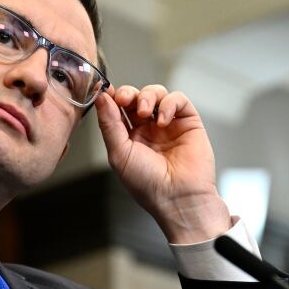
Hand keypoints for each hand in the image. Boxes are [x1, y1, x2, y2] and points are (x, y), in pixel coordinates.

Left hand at [95, 85, 230, 243]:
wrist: (177, 198)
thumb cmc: (147, 184)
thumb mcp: (119, 154)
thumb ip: (109, 124)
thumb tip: (100, 98)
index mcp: (129, 137)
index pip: (118, 109)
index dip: (111, 97)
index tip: (104, 90)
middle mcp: (148, 129)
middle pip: (136, 97)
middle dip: (128, 94)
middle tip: (123, 99)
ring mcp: (168, 124)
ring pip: (156, 93)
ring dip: (147, 96)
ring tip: (144, 112)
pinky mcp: (188, 122)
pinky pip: (178, 99)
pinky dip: (169, 103)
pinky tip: (163, 120)